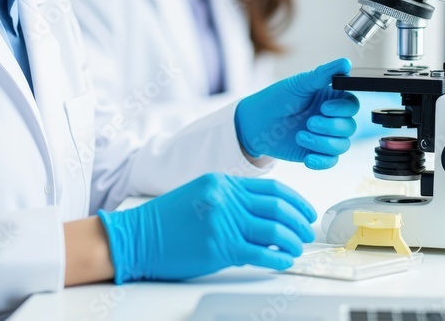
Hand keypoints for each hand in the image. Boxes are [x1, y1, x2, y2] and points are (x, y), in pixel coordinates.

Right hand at [97, 173, 315, 283]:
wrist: (136, 236)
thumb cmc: (166, 221)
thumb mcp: (200, 196)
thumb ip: (231, 201)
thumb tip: (265, 218)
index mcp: (222, 182)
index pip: (272, 188)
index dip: (296, 201)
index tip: (307, 212)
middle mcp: (225, 198)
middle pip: (278, 208)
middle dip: (300, 222)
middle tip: (307, 233)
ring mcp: (222, 221)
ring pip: (274, 230)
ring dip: (292, 241)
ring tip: (297, 249)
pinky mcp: (219, 247)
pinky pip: (260, 253)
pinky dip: (278, 258)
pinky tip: (283, 262)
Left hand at [234, 58, 358, 168]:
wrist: (255, 122)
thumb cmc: (277, 98)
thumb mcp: (300, 83)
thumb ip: (324, 74)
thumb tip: (345, 62)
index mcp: (330, 99)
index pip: (352, 105)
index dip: (342, 109)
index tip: (324, 108)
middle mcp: (331, 118)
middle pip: (349, 127)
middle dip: (330, 127)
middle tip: (309, 122)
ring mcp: (324, 137)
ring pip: (342, 145)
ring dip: (323, 143)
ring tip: (300, 136)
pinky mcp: (316, 153)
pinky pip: (330, 162)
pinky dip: (322, 161)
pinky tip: (309, 158)